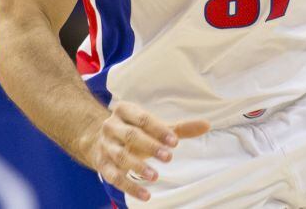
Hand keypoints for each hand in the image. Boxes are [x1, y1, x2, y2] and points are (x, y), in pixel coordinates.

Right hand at [84, 101, 209, 201]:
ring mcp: (105, 145)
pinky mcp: (101, 164)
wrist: (98, 140)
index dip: (159, 130)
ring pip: (121, 156)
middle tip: (169, 157)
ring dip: (138, 167)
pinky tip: (145, 195)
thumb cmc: (134, 131)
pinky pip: (114, 177)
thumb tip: (207, 125)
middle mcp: (111, 126)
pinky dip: (130, 187)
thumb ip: (179, 128)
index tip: (175, 142)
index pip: (142, 118)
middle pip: (131, 136)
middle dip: (150, 146)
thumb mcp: (153, 127)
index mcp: (125, 110)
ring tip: (155, 176)